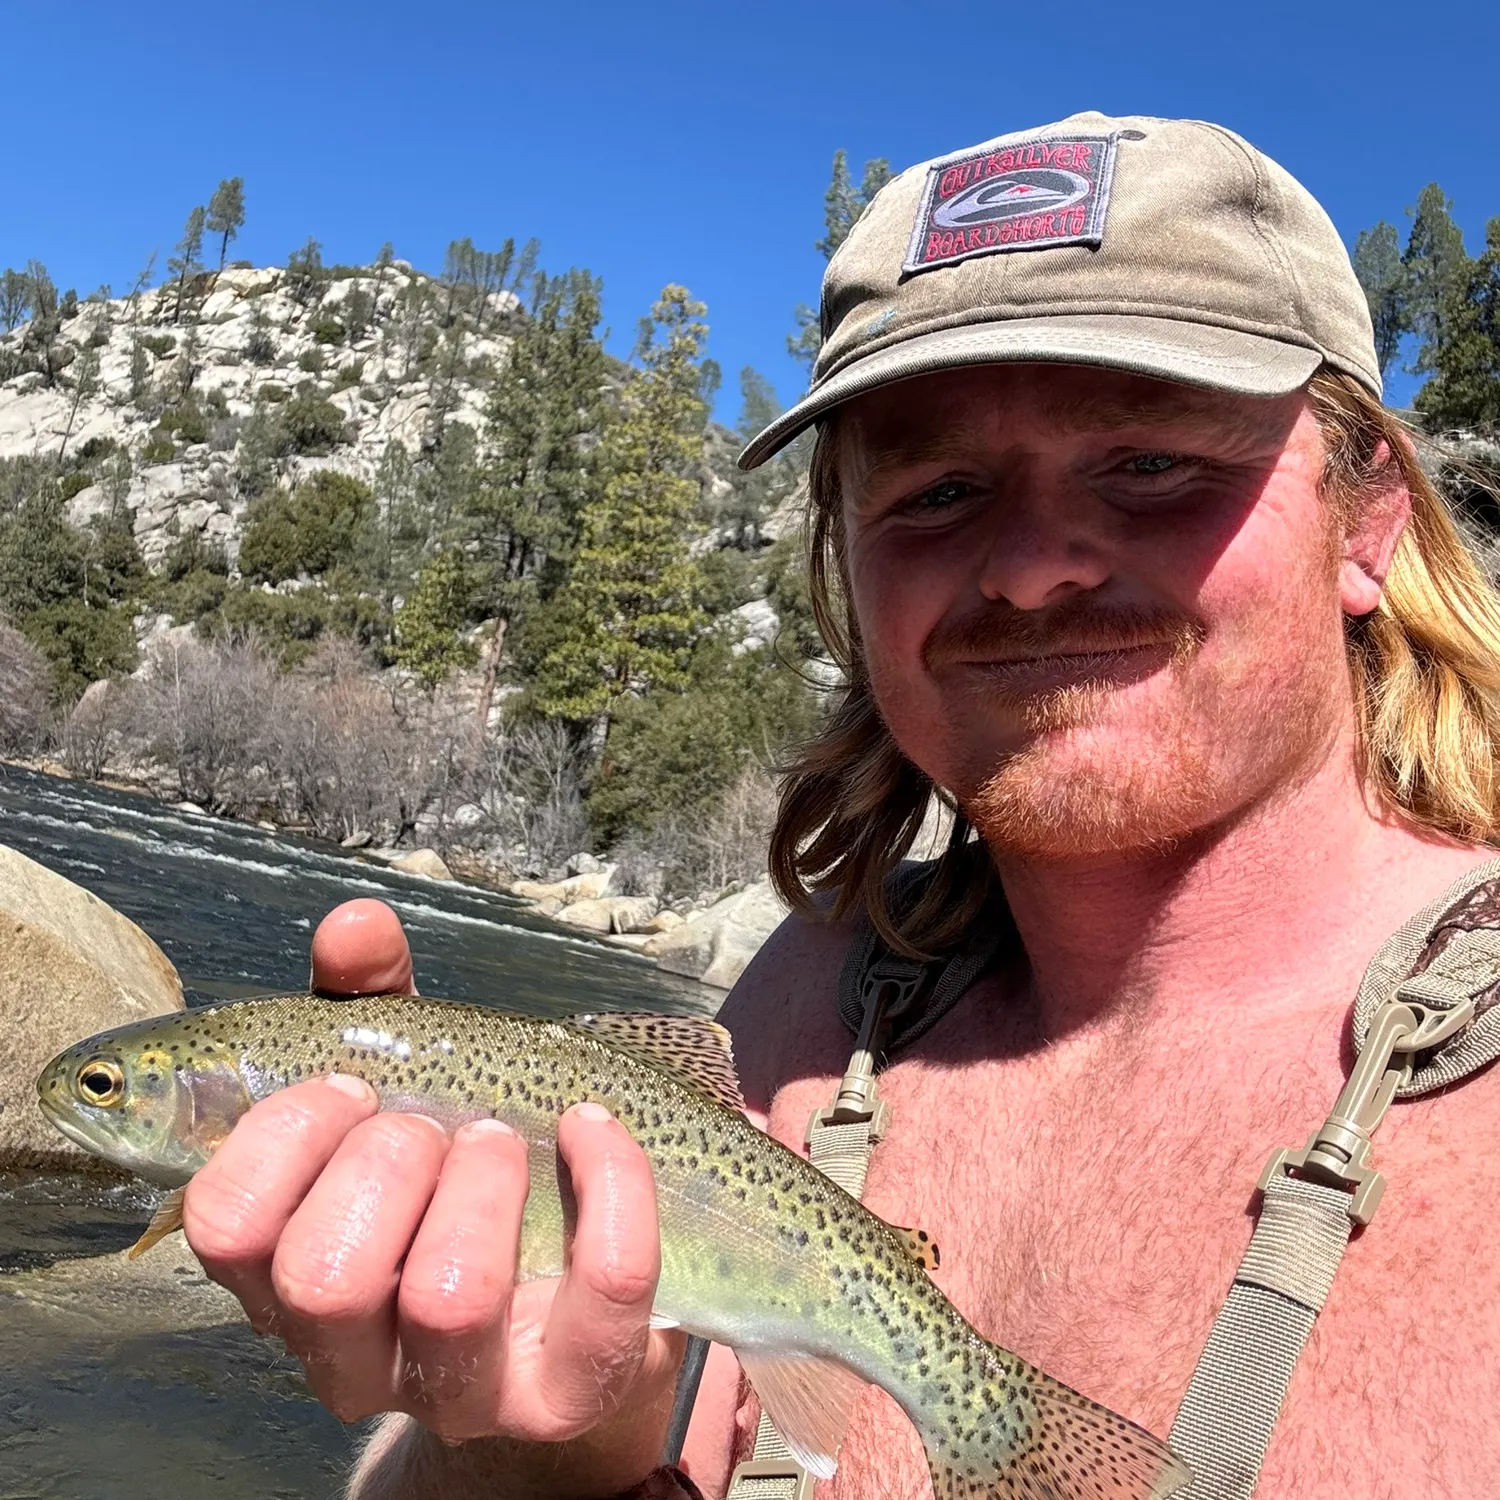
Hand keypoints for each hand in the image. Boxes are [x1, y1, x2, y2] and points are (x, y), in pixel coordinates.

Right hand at [182, 898, 681, 1475]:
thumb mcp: (404, 1081)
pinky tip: (599, 1126)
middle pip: (322, 1273)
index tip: (349, 1085)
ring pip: (449, 1295)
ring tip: (502, 1137)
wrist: (563, 1294)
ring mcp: (461, 1387)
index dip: (283, 1131)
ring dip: (485, 1178)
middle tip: (430, 1124)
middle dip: (387, 1157)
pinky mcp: (570, 1391)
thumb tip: (355, 922)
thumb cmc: (457, 1175)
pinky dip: (613, 1184)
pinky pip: (603, 1291)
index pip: (225, 1224)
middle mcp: (351, 1353)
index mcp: (284, 1272)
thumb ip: (368, 1000)